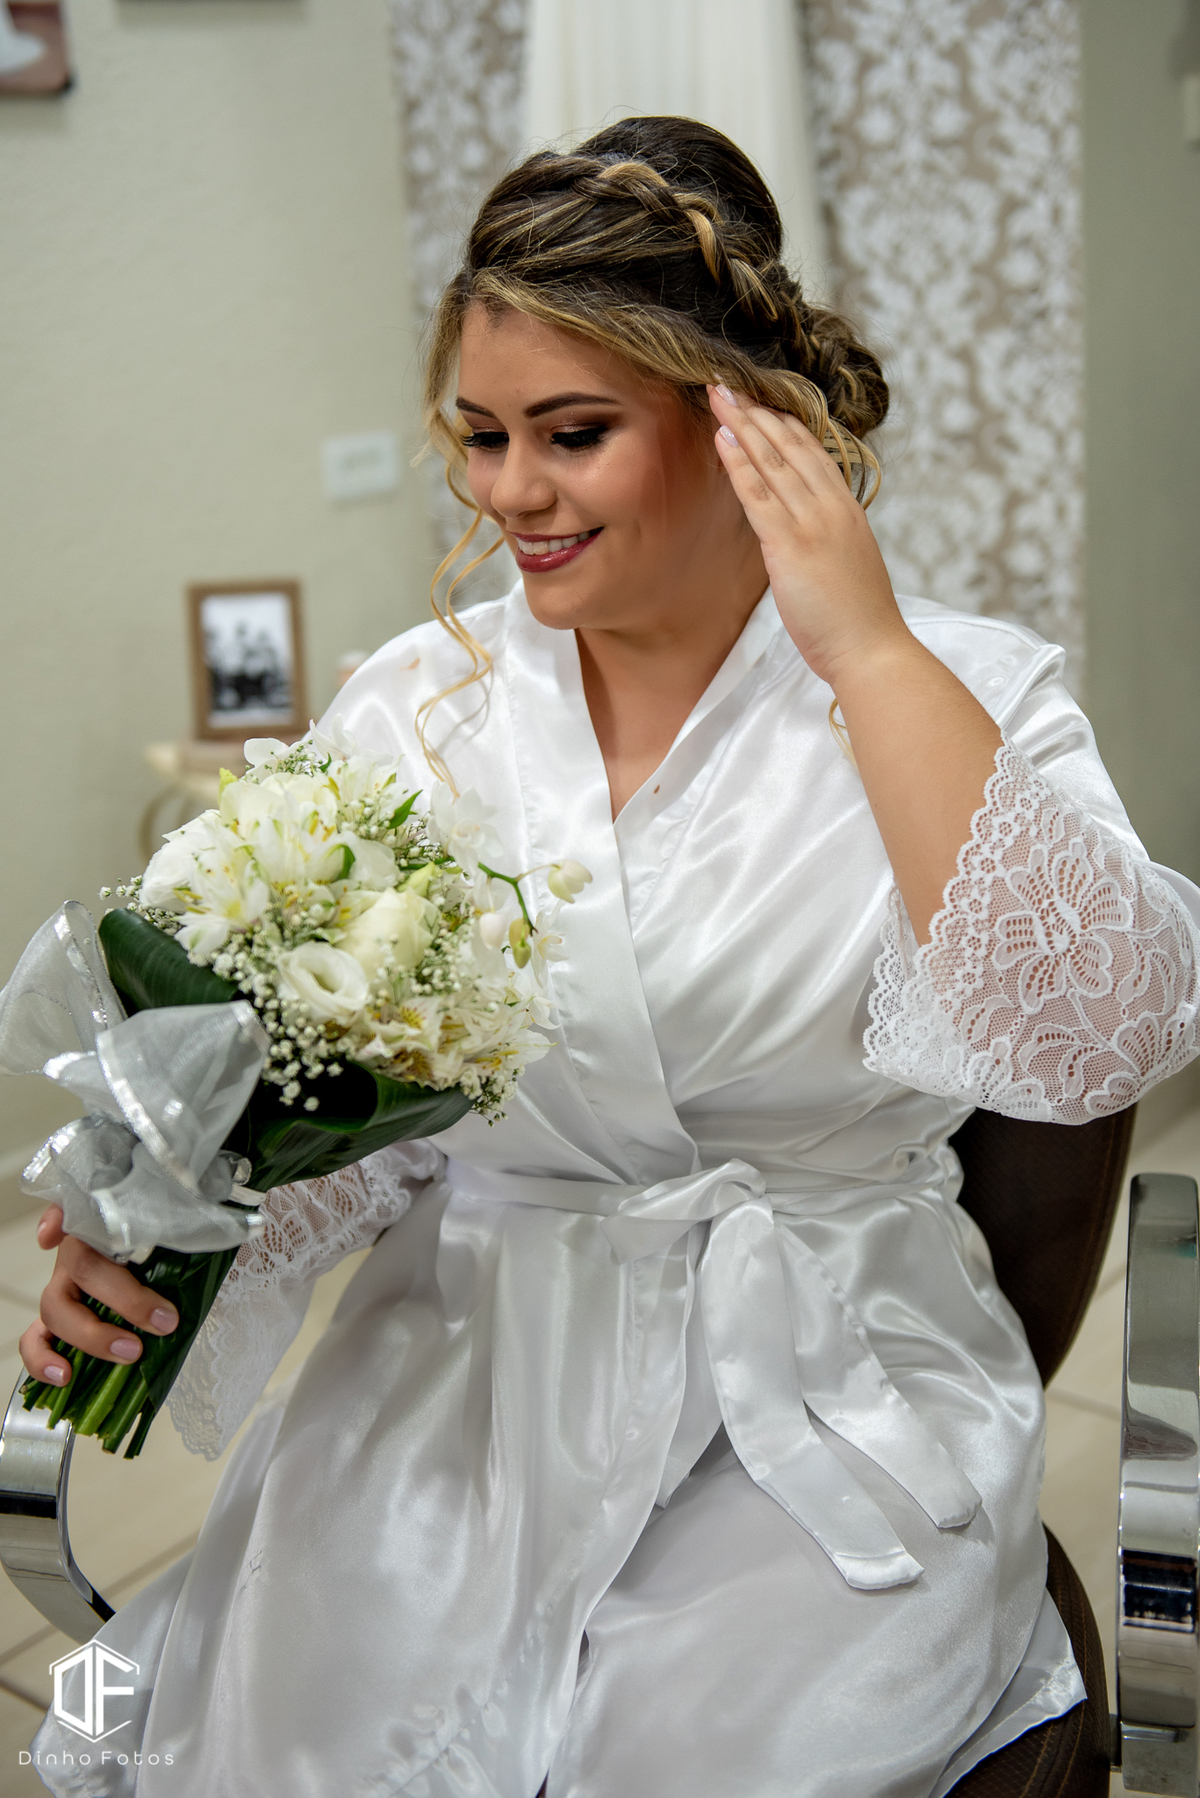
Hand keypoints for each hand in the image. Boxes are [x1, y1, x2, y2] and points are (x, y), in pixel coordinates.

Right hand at [19, 1205, 178, 1388]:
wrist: (159, 1270)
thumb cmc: (163, 1249)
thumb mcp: (175, 1235)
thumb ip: (180, 1233)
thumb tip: (203, 1242)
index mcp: (103, 1225)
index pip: (82, 1214)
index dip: (65, 1222)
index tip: (66, 1239)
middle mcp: (77, 1253)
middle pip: (84, 1268)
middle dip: (125, 1300)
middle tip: (162, 1323)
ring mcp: (63, 1286)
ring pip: (54, 1306)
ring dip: (91, 1335)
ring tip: (130, 1353)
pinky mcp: (58, 1320)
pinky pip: (35, 1340)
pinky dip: (42, 1358)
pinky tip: (64, 1374)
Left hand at [708, 384, 904, 687]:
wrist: (871, 649)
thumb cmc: (859, 620)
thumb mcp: (848, 566)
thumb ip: (828, 541)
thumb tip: (804, 536)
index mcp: (848, 510)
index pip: (814, 454)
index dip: (785, 426)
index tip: (763, 404)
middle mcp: (832, 507)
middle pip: (791, 447)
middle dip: (758, 412)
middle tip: (730, 385)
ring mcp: (812, 522)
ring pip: (773, 461)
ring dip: (743, 425)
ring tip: (719, 397)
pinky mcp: (790, 543)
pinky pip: (758, 493)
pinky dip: (739, 463)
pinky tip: (722, 438)